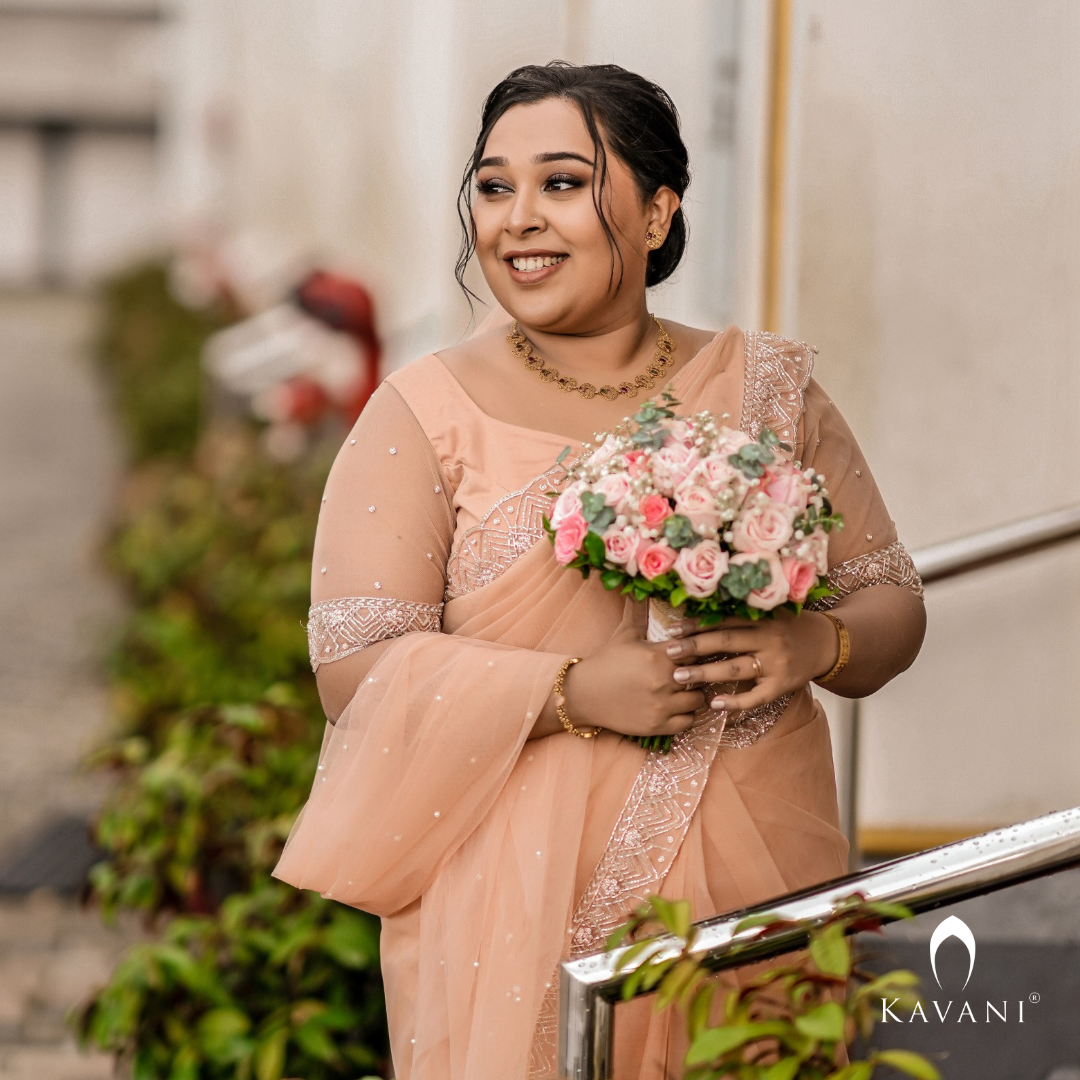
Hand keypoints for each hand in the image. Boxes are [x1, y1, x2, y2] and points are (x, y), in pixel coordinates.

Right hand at [538, 624, 705, 740]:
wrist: (583, 694)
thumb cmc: (606, 661)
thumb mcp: (625, 634)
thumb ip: (639, 611)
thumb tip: (641, 587)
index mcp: (657, 655)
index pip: (695, 649)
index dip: (698, 649)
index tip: (695, 650)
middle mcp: (662, 681)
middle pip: (701, 674)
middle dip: (700, 670)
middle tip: (696, 669)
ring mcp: (661, 705)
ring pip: (698, 699)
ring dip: (695, 692)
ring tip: (688, 687)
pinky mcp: (658, 725)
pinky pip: (688, 721)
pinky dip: (687, 713)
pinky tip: (679, 704)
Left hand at [662, 610, 838, 712]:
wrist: (827, 643)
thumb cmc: (789, 626)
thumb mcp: (769, 612)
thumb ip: (741, 614)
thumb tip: (700, 614)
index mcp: (762, 618)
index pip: (724, 621)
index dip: (697, 625)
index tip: (672, 630)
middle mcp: (769, 639)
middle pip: (726, 642)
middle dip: (695, 647)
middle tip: (669, 653)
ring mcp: (776, 664)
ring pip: (736, 669)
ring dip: (706, 674)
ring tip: (680, 677)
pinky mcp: (783, 685)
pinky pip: (756, 697)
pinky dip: (736, 702)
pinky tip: (714, 703)